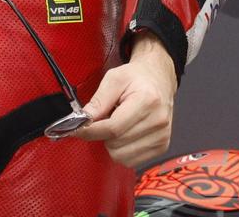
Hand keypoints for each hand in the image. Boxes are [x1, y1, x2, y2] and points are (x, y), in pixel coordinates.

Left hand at [71, 32, 176, 168]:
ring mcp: (162, 136)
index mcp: (147, 101)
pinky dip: (122, 150)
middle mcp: (158, 121)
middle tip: (106, 118)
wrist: (159, 80)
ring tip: (118, 124)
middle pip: (115, 144)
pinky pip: (131, 161)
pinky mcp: (162, 147)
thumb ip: (98, 101)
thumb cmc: (136, 78)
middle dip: (102, 134)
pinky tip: (126, 133)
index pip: (113, 128)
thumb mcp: (114, 79)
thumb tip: (82, 121)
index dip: (90, 131)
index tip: (76, 129)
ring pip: (121, 156)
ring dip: (112, 143)